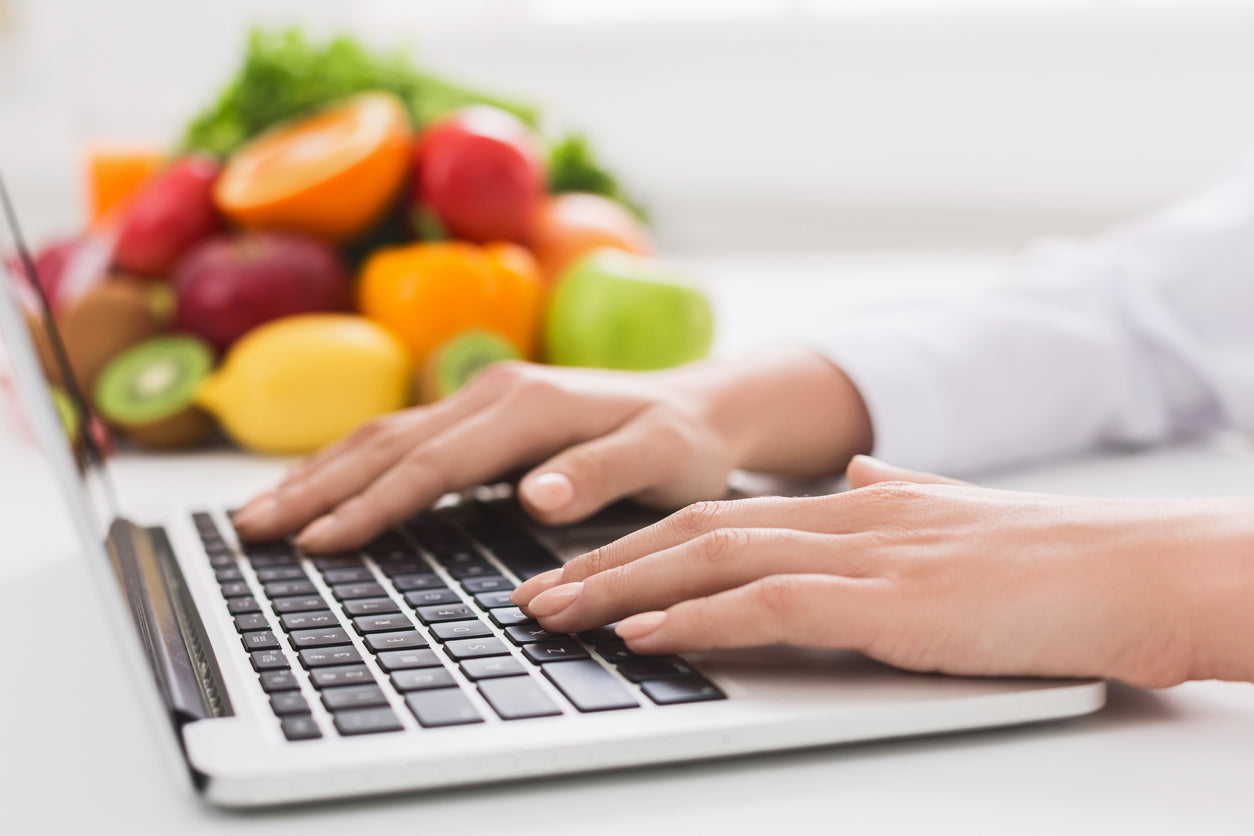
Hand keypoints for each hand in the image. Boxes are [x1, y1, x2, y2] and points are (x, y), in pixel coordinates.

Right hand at [231, 347, 871, 552]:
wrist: (702, 404)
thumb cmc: (684, 441)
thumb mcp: (663, 460)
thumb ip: (600, 475)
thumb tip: (533, 495)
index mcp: (529, 405)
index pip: (435, 461)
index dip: (375, 503)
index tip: (321, 542)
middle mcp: (495, 392)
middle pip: (389, 442)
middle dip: (318, 488)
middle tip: (254, 532)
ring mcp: (484, 397)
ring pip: (384, 434)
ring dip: (320, 473)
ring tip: (262, 512)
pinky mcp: (482, 413)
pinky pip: (402, 436)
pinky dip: (352, 464)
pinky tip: (322, 488)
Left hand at [513, 456, 1253, 686]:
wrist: (1137, 569)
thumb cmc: (1050, 560)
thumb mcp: (952, 516)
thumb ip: (895, 493)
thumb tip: (856, 471)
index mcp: (851, 505)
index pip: (721, 516)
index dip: (640, 543)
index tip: (580, 569)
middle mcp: (843, 519)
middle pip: (694, 533)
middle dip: (603, 565)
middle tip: (531, 595)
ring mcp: (864, 558)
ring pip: (715, 561)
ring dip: (624, 589)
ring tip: (555, 614)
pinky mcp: (893, 603)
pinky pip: (771, 604)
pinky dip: (698, 619)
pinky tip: (645, 635)